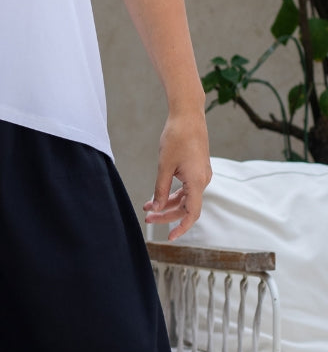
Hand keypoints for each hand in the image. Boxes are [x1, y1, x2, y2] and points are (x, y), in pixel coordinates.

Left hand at [143, 110, 210, 240]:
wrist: (188, 115)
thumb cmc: (176, 137)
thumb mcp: (164, 165)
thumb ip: (161, 188)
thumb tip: (156, 207)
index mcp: (197, 182)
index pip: (191, 213)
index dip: (181, 227)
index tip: (169, 237)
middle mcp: (203, 181)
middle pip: (186, 206)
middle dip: (167, 214)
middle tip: (147, 217)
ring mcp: (201, 174)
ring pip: (185, 197)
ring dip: (168, 203)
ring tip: (148, 206)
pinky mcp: (197, 168)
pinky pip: (186, 187)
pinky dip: (173, 192)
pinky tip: (158, 194)